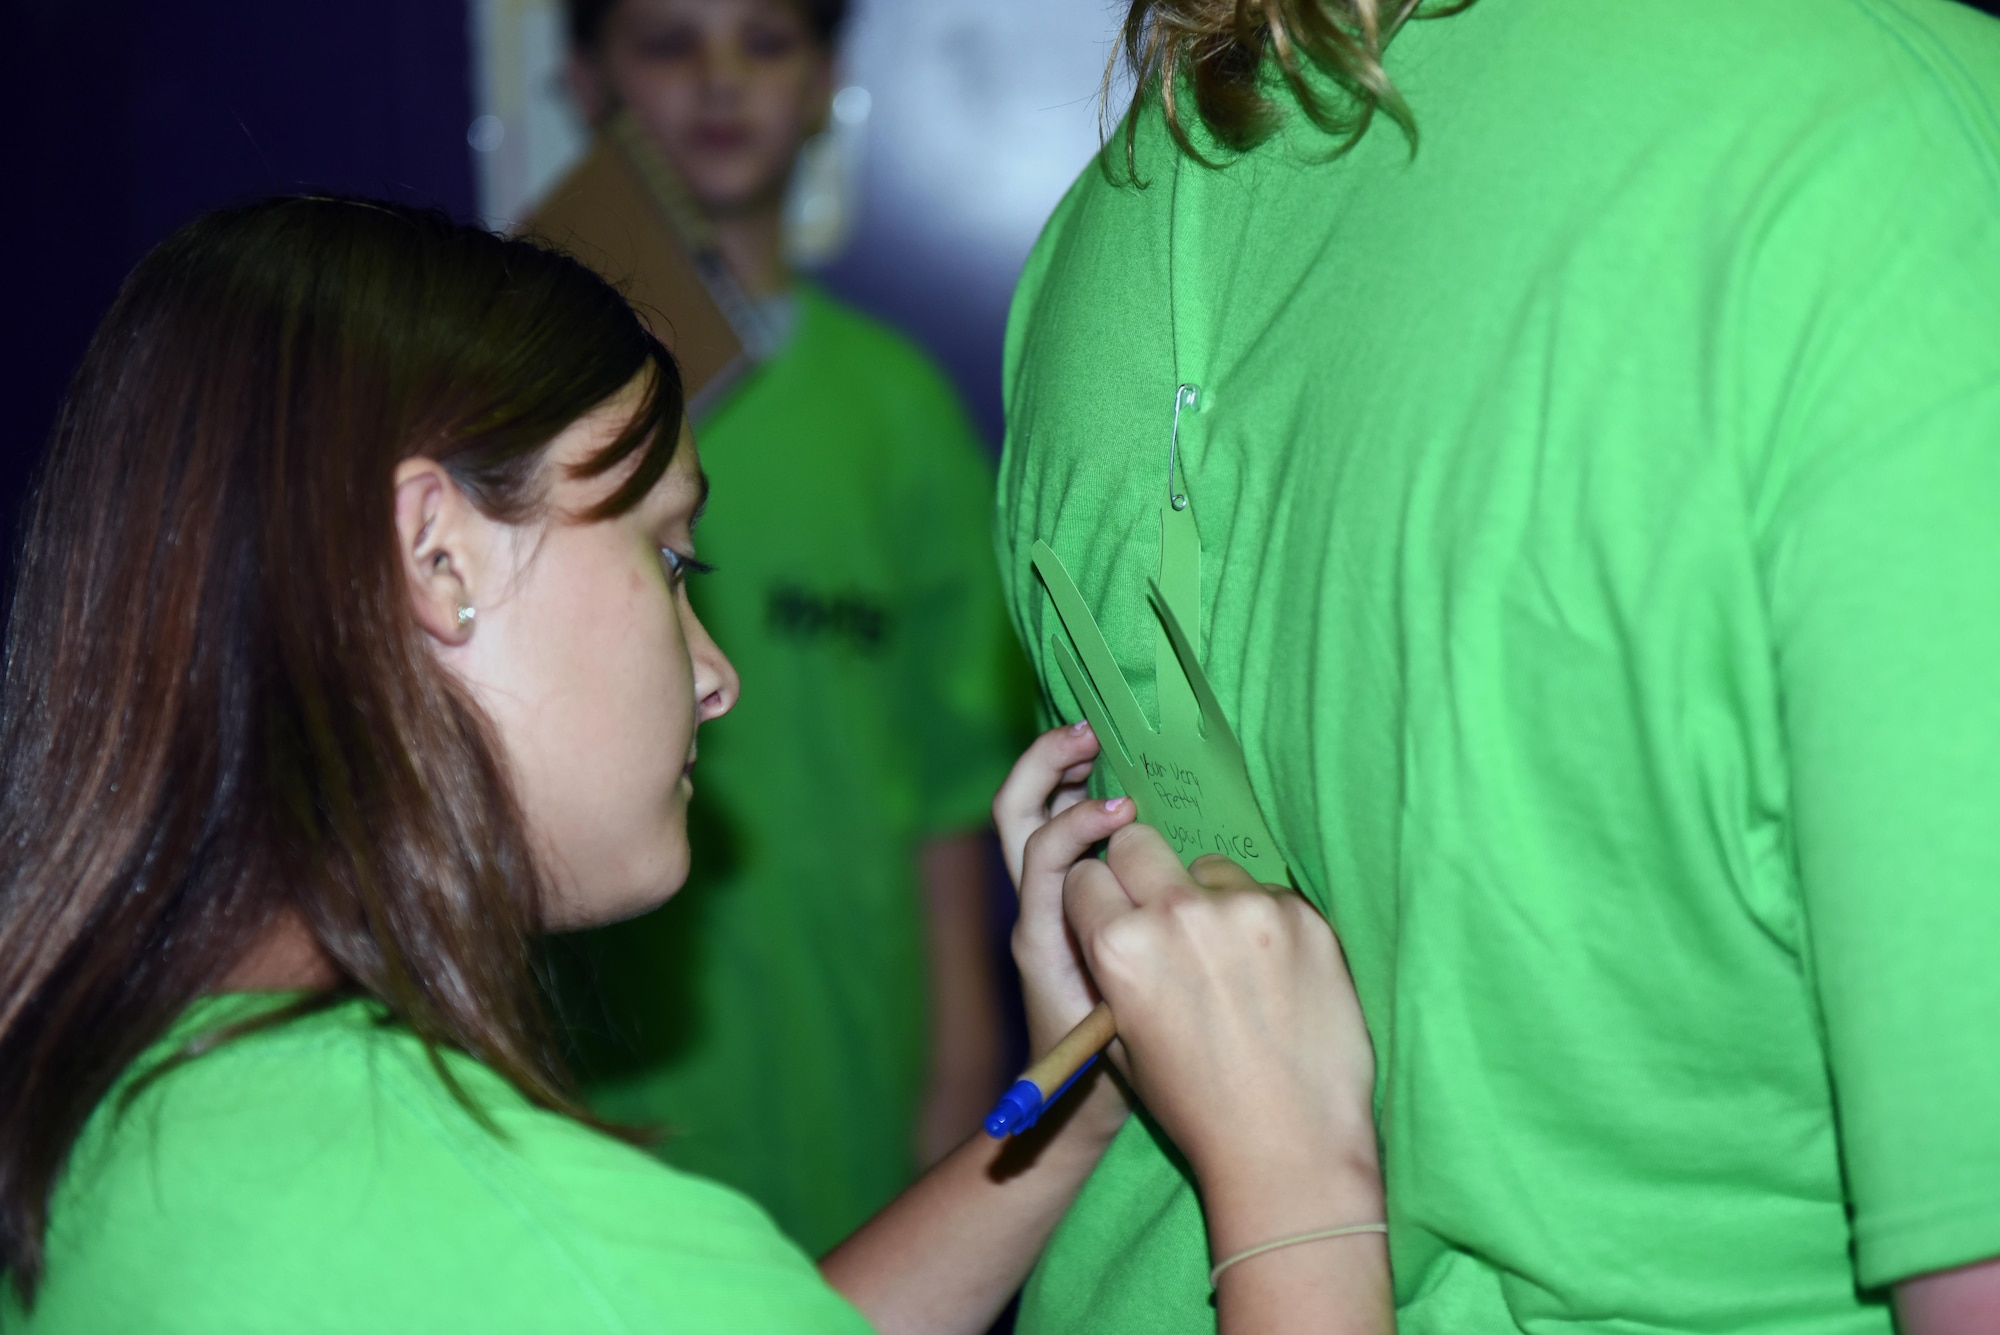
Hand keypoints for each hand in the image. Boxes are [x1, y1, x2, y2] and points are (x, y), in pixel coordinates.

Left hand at [992, 723, 1134, 1138]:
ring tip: (1101, 740)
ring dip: (1061, 771)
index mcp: (1040, 935)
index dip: (1078, 823)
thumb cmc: (1098, 1078)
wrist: (1066, 1108)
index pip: (1041, 853)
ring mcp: (1046, 903)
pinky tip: (1125, 785)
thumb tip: (1148, 924)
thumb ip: (1122, 983)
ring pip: (1034, 816)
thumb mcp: (1115, 1032)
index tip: (1127, 811)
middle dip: (1045, 764)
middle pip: (1015, 814)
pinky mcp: (1064, 904)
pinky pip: (1062, 833)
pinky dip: (1082, 799)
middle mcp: (1034, 909)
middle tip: (1092, 735)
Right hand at [1062, 825, 1377, 1212]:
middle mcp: (1178, 916)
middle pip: (1137, 841)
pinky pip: (1266, 893)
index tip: (1114, 916)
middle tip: (1164, 915)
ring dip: (1210, 899)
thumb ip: (1113, 967)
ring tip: (1230, 962)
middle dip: (1141, 871)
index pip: (1085, 876)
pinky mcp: (1302, 915)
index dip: (1097, 901)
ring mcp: (1246, 910)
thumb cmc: (1197, 1105)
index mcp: (1120, 948)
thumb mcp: (1123, 1040)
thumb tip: (1114, 915)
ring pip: (1209, 867)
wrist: (1290, 1146)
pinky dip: (1264, 923)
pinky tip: (1273, 977)